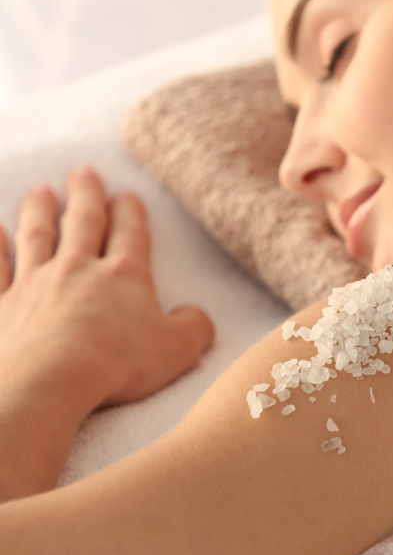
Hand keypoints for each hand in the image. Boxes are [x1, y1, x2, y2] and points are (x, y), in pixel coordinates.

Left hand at [0, 167, 213, 411]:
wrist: (44, 383)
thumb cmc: (116, 365)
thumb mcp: (179, 349)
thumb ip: (195, 327)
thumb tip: (197, 315)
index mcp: (124, 275)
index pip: (131, 232)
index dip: (130, 212)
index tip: (127, 195)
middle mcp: (77, 269)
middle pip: (83, 223)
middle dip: (86, 196)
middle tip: (83, 172)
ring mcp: (33, 285)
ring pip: (37, 237)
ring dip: (40, 212)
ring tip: (40, 191)